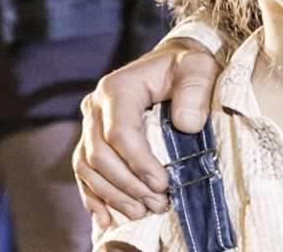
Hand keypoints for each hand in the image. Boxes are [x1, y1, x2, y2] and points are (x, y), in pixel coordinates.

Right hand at [75, 36, 221, 228]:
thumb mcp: (198, 67)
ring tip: (140, 212)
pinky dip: (93, 195)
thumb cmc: (186, 67)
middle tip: (158, 203)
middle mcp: (96, 106)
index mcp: (117, 88)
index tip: (162, 183)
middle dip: (127, 185)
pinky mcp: (92, 140)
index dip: (138, 162)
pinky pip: (84, 171)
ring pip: (88, 167)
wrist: (172, 67)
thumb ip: (195, 89)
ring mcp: (91, 124)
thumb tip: (187, 125)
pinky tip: (106, 216)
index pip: (120, 132)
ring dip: (112, 195)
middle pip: (100, 154)